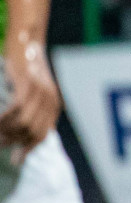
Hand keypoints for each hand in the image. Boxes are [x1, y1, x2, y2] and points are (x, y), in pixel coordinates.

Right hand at [0, 39, 60, 161]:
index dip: (28, 149)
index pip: (42, 135)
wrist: (28, 42)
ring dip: (5, 131)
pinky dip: (3, 118)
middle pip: (32, 132)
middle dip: (13, 142)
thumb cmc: (25, 69)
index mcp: (54, 106)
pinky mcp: (27, 83)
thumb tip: (20, 132)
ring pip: (23, 123)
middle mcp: (51, 100)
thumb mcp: (33, 92)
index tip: (14, 160)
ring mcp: (41, 91)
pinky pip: (16, 108)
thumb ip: (31, 110)